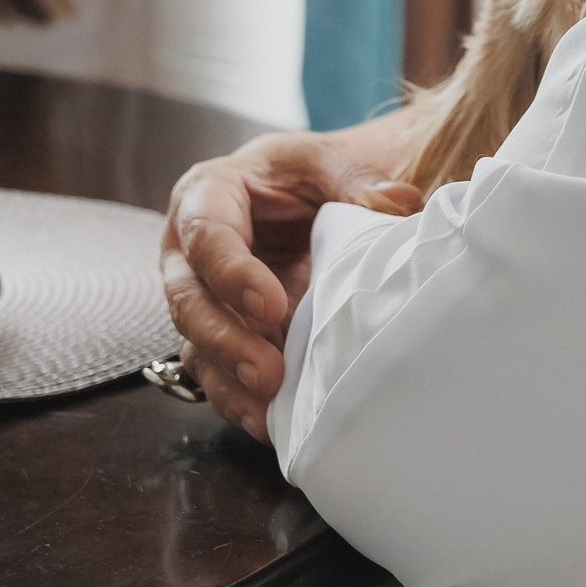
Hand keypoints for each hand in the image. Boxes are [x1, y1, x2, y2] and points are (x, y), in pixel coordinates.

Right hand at [161, 116, 423, 443]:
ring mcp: (202, 297)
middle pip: (187, 297)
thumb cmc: (307, 176)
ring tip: (269, 409)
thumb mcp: (328, 162)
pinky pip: (216, 373)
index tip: (271, 306)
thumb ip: (356, 180)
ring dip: (229, 378)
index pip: (205, 232)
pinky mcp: (220, 335)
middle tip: (267, 370)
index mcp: (208, 194)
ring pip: (195, 343)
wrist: (310, 199)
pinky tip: (268, 423)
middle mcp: (189, 250)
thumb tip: (398, 203)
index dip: (231, 271)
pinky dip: (239, 400)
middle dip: (224, 338)